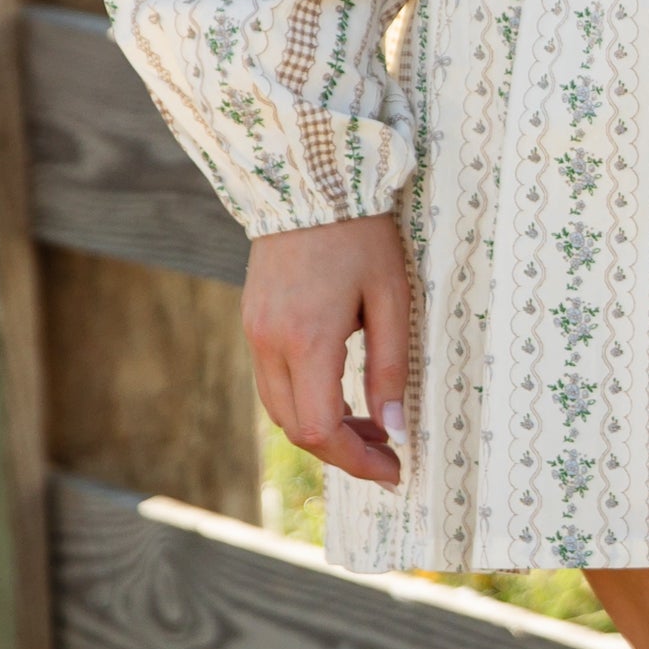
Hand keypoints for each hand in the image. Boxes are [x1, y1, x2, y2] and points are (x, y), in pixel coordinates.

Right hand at [243, 212, 411, 489]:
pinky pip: (274, 382)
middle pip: (297, 428)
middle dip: (344, 451)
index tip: (394, 469)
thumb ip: (392, 367)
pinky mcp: (252, 321)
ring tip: (371, 425)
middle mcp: (270, 343)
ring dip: (323, 428)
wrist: (306, 179)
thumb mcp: (392, 297)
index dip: (357, 461)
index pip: (320, 430)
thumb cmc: (360, 234)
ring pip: (281, 409)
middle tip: (389, 452)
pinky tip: (342, 393)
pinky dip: (306, 400)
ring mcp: (254, 333)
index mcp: (307, 340)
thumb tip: (396, 429)